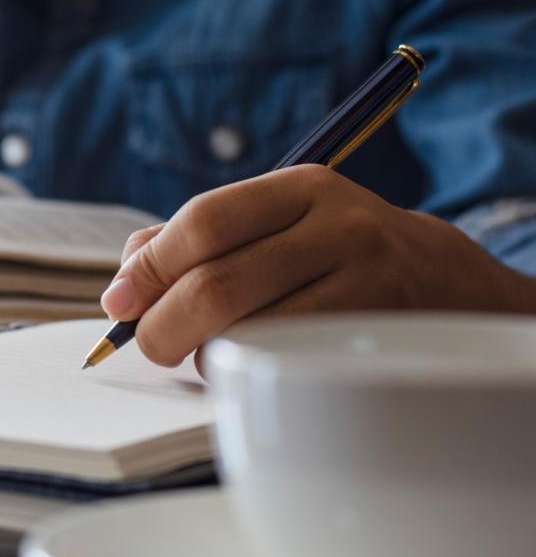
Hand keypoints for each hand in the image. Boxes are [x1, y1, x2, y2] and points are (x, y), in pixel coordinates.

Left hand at [101, 165, 535, 366]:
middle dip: (161, 324)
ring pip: (249, 331)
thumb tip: (123, 281)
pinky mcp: (376, 334)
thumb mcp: (272, 222)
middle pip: (218, 284)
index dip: (150, 267)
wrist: (439, 279)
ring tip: (200, 349)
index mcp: (299, 188)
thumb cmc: (324, 253)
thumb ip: (192, 239)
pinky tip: (241, 362)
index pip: (204, 221)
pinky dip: (243, 368)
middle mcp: (337, 226)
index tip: (118, 301)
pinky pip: (283, 362)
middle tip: (146, 344)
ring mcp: (365, 282)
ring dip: (203, 351)